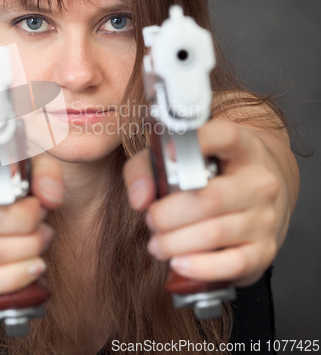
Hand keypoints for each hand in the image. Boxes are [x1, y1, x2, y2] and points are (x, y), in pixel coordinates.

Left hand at [123, 119, 293, 286]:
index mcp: (241, 147)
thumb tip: (139, 198)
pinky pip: (232, 264)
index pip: (224, 137)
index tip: (170, 153)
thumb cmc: (208, 174)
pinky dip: (200, 267)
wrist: (258, 195)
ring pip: (214, 233)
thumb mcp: (178, 158)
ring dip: (175, 243)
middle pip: (208, 199)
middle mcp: (259, 180)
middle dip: (167, 215)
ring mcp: (265, 217)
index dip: (197, 142)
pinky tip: (179, 262)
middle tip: (151, 219)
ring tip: (158, 243)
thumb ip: (145, 169)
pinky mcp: (264, 250)